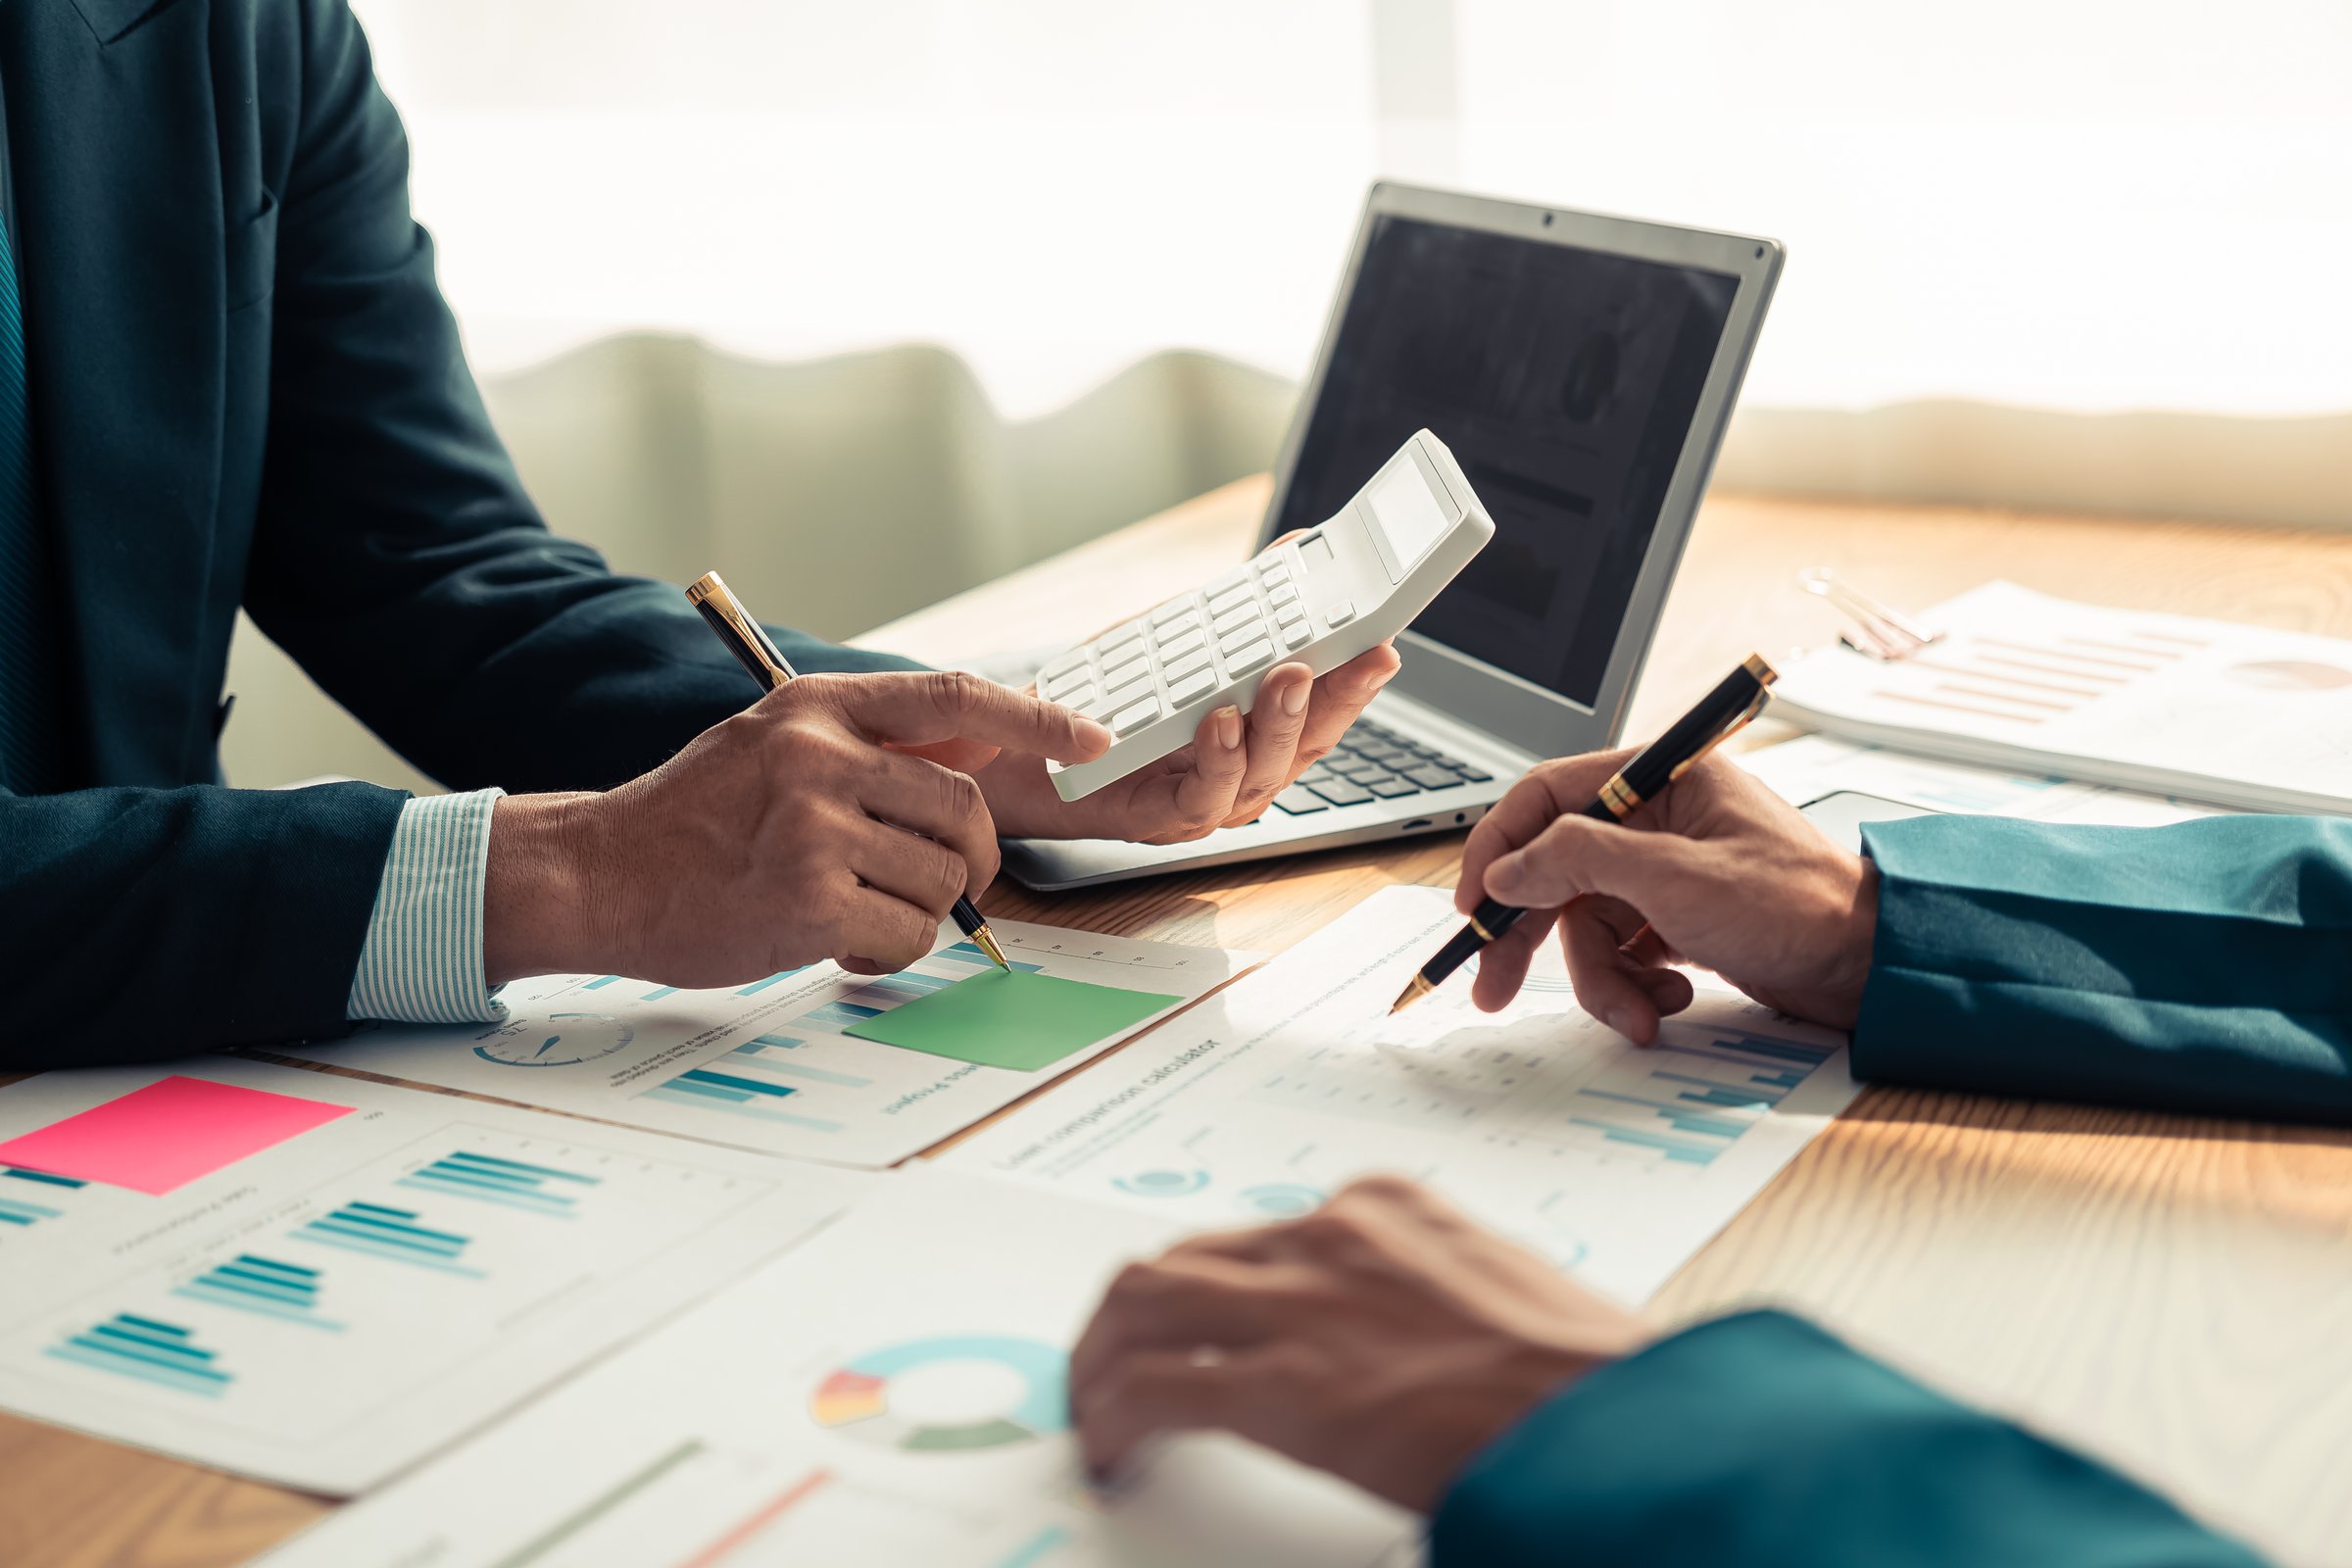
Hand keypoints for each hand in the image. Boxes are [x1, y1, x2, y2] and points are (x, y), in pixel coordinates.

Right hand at [481, 671, 1107, 984]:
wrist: (596, 875)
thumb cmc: (691, 819)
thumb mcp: (771, 745)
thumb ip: (863, 745)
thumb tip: (980, 752)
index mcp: (816, 708)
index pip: (954, 697)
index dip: (1036, 718)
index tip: (1091, 740)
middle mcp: (819, 757)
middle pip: (964, 809)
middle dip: (973, 861)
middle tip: (947, 883)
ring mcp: (812, 829)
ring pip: (940, 881)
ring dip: (917, 912)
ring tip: (855, 910)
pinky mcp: (807, 901)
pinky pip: (906, 935)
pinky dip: (887, 953)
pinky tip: (837, 943)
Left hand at [978, 645, 1400, 843]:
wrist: (1019, 748)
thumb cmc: (1102, 698)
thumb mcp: (1175, 636)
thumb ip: (1234, 605)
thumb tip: (1292, 551)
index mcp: (1256, 731)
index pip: (1322, 707)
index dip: (1357, 678)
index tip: (1385, 639)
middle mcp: (1243, 772)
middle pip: (1309, 743)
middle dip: (1339, 697)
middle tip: (1357, 653)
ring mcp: (1207, 800)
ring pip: (1265, 772)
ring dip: (1281, 722)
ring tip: (1285, 675)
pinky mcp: (1161, 819)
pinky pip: (1203, 798)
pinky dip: (1218, 761)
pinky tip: (1218, 721)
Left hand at [1070, 1176, 1646, 1512]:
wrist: (1621, 1426)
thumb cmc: (1588, 1379)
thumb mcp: (1498, 1298)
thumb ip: (1424, 1298)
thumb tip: (1390, 1344)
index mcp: (1389, 1207)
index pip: (1257, 1235)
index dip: (1205, 1287)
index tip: (1190, 1324)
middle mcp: (1333, 1233)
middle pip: (1181, 1258)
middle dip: (1132, 1316)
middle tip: (1111, 1364)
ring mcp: (1301, 1303)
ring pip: (1142, 1302)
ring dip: (1101, 1357)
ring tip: (1094, 1408)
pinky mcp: (1283, 1385)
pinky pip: (1153, 1387)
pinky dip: (1114, 1416)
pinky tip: (1115, 1450)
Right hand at [1456, 750, 1877, 1034]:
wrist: (1872, 969)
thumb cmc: (1798, 907)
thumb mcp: (1673, 878)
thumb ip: (1578, 861)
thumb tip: (1507, 867)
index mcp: (1660, 778)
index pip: (1547, 796)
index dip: (1500, 848)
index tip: (1475, 905)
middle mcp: (1659, 818)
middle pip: (1558, 869)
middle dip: (1531, 935)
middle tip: (1492, 987)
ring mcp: (1669, 871)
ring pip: (1588, 924)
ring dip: (1602, 977)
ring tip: (1639, 1011)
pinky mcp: (1682, 919)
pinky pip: (1624, 951)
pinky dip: (1635, 983)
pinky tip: (1671, 998)